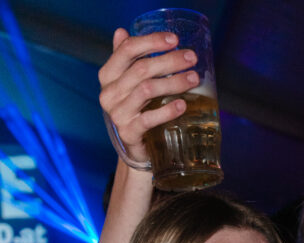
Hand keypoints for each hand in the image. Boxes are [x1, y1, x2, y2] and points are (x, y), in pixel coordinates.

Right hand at [98, 28, 199, 164]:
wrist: (134, 147)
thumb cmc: (134, 109)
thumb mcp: (128, 83)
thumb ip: (126, 59)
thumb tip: (122, 30)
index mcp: (108, 75)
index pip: (127, 50)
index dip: (151, 41)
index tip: (174, 39)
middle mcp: (109, 93)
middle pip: (140, 69)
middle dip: (169, 61)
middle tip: (191, 58)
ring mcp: (118, 114)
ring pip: (146, 90)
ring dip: (173, 82)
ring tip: (193, 79)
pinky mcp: (128, 133)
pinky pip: (149, 119)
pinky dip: (168, 111)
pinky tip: (182, 105)